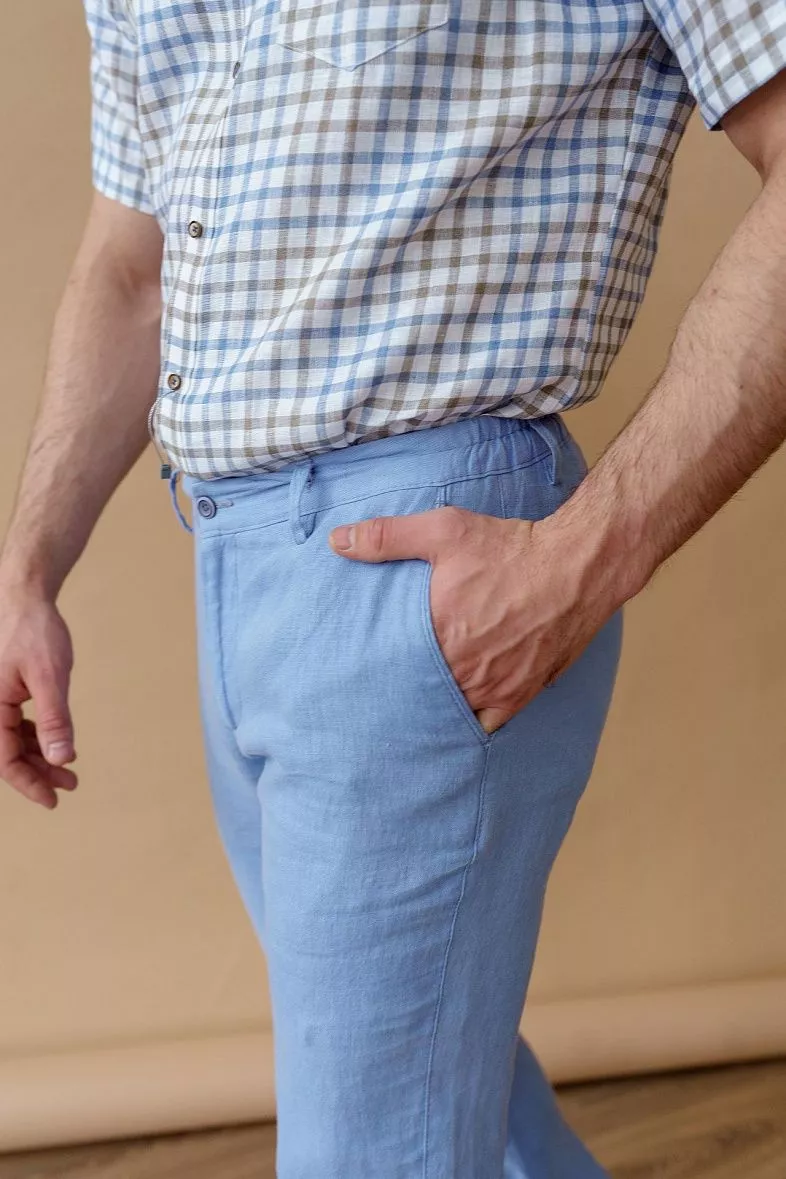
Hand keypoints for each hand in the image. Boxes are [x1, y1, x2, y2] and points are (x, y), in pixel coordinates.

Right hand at [0, 580, 77, 807]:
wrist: (23, 595)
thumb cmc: (33, 630)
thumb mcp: (50, 677)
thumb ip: (55, 720)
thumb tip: (61, 759)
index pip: (5, 760)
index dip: (29, 784)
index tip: (54, 799)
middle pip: (8, 753)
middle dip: (38, 772)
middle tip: (70, 785)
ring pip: (12, 739)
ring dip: (38, 756)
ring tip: (69, 769)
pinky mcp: (3, 690)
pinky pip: (14, 723)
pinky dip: (35, 736)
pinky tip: (55, 743)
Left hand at [329, 506, 608, 733]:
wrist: (577, 566)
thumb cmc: (510, 548)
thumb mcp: (444, 530)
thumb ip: (386, 537)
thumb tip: (336, 541)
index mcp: (437, 635)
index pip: (391, 669)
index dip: (376, 673)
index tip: (361, 673)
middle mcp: (463, 669)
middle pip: (419, 694)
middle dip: (403, 692)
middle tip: (383, 692)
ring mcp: (494, 686)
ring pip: (451, 711)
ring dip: (435, 707)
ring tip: (416, 702)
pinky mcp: (521, 693)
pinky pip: (487, 724)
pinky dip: (472, 720)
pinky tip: (459, 711)